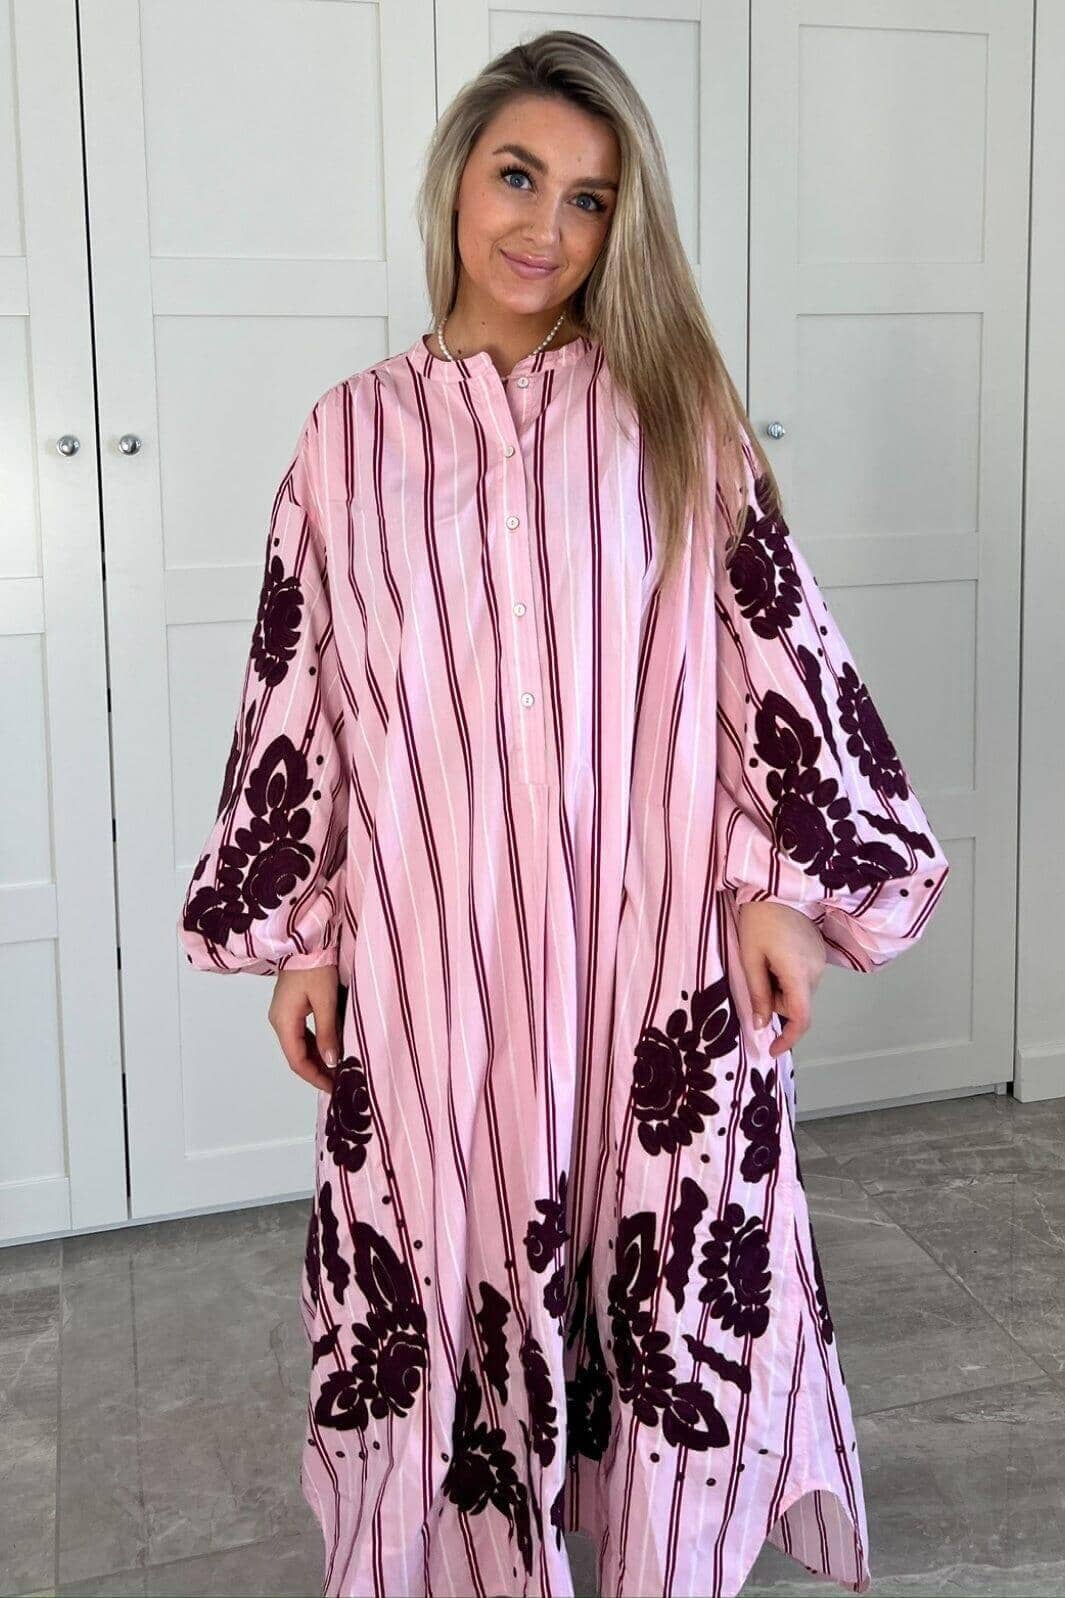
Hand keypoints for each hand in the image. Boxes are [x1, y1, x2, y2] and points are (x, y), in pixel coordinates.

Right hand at [268, 965, 340, 1092]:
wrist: (307, 940)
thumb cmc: (316, 968)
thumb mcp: (325, 1001)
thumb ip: (328, 1032)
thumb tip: (331, 1061)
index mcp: (284, 1022)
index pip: (297, 1060)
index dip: (315, 1077)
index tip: (333, 1087)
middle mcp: (279, 1021)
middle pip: (296, 1055)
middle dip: (316, 1070)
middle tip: (339, 1082)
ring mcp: (283, 1014)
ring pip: (299, 1045)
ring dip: (316, 1058)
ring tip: (337, 1070)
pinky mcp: (290, 1006)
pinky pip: (302, 1033)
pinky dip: (315, 1044)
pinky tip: (329, 1049)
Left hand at [735, 900, 825, 1059]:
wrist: (777, 886)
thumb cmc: (759, 920)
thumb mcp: (751, 958)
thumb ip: (758, 993)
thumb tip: (761, 1024)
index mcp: (799, 974)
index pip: (801, 1018)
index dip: (788, 1039)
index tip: (772, 1049)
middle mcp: (817, 971)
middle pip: (797, 1004)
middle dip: (774, 1001)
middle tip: (756, 973)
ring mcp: (821, 961)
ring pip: (799, 991)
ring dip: (780, 987)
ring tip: (765, 959)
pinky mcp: (819, 952)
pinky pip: (804, 977)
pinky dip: (788, 976)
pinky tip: (776, 954)